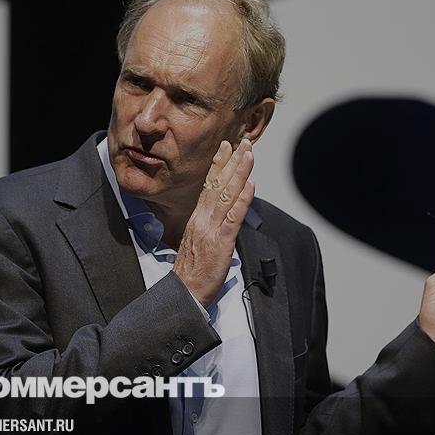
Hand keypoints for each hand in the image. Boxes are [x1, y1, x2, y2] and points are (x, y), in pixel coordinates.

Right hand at [174, 139, 254, 307]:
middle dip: (231, 161)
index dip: (218, 165)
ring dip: (239, 173)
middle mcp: (202, 220)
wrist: (183, 293)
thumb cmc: (191, 273)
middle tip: (242, 141)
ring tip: (249, 154)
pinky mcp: (221, 243)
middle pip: (218, 184)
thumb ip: (207, 228)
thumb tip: (219, 218)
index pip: (208, 186)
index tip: (227, 147)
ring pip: (227, 195)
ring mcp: (211, 230)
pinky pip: (233, 217)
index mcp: (196, 219)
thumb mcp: (196, 243)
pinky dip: (242, 199)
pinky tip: (250, 185)